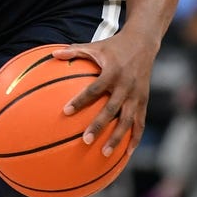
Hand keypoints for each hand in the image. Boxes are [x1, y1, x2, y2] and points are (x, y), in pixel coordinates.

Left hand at [53, 33, 156, 156]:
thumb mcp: (94, 46)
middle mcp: (126, 85)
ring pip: (128, 120)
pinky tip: (127, 153)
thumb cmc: (113, 46)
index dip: (81, 100)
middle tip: (86, 140)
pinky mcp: (144, 100)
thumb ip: (73, 51)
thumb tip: (52, 54)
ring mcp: (137, 95)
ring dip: (117, 138)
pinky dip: (135, 138)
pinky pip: (140, 122)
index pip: (94, 88)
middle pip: (111, 109)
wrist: (143, 42)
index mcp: (112, 72)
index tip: (66, 111)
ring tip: (105, 153)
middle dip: (99, 125)